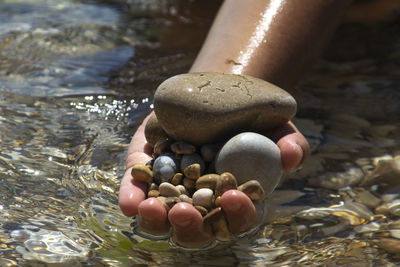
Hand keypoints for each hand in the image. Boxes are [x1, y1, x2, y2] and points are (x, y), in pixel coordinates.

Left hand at [119, 112, 309, 247]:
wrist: (216, 98)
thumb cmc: (251, 119)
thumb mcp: (277, 127)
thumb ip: (291, 144)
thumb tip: (291, 159)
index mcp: (237, 200)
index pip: (240, 218)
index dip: (238, 214)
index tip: (233, 195)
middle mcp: (204, 205)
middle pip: (198, 230)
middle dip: (191, 226)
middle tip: (185, 212)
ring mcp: (173, 192)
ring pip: (163, 221)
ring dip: (157, 221)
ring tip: (150, 209)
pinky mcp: (148, 175)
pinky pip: (137, 194)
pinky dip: (132, 199)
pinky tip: (131, 201)